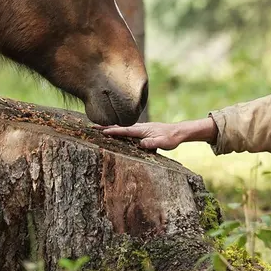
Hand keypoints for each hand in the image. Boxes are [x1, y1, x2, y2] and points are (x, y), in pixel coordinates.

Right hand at [94, 120, 208, 150]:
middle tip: (92, 126)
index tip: (102, 131)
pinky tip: (117, 130)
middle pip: (120, 126)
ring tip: (100, 128)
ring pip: (123, 127)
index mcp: (142, 130)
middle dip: (106, 126)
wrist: (178, 131)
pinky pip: (128, 128)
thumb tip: (141, 144)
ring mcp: (141, 127)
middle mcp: (140, 127)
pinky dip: (119, 128)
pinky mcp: (143, 130)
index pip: (124, 131)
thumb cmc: (170, 138)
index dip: (113, 131)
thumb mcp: (163, 143)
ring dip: (111, 127)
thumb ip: (152, 143)